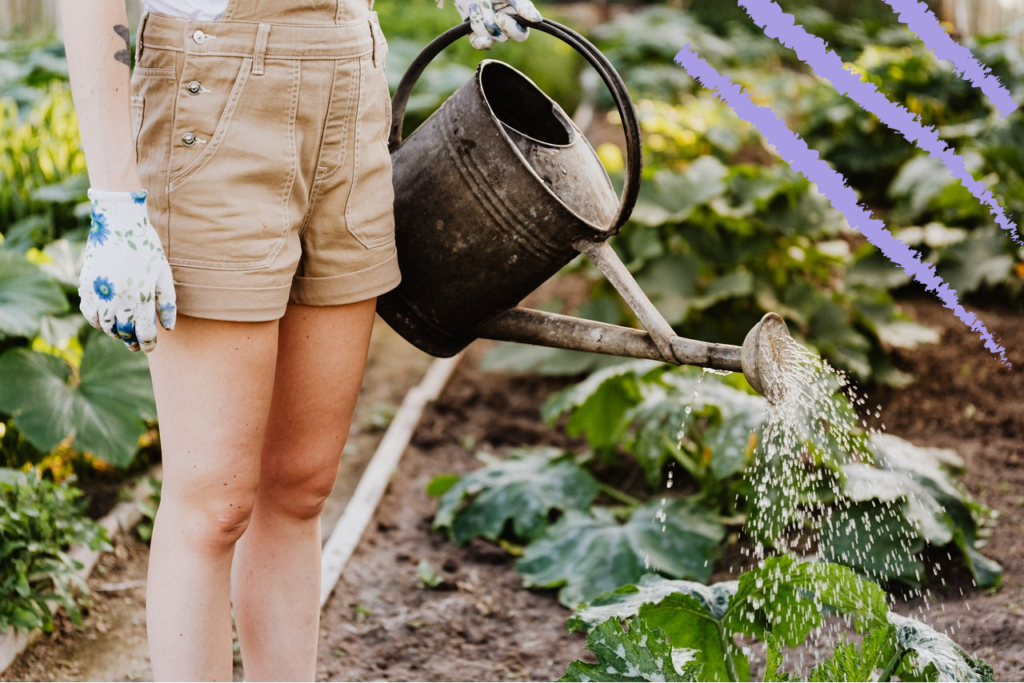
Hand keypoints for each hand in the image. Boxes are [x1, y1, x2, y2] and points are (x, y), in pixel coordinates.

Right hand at [78, 189, 176, 352]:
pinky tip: (105, 319)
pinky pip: (88, 312)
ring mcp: (99, 292)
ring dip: (114, 332)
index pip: (144, 333)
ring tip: (122, 331)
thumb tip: (168, 328)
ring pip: (105, 326)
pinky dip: (96, 320)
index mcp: (141, 297)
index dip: (148, 343)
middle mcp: (118, 298)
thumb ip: (167, 302)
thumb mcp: (163, 273)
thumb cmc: (146, 246)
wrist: (118, 222)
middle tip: (136, 344)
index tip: (150, 346)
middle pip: (124, 333)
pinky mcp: (86, 285)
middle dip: (131, 341)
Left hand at [443, 0, 542, 49]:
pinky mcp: (478, 37)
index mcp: (518, 20)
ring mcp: (492, 35)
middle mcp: (506, 30)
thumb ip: (523, 6)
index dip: (510, 29)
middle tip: (484, 3)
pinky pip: (478, 44)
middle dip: (490, 20)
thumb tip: (537, 19)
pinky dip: (475, 34)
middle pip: (502, 38)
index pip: (520, 35)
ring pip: (488, 38)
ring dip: (479, 18)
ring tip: (477, 5)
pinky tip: (472, 21)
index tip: (499, 16)